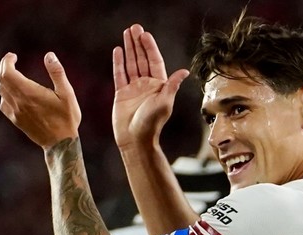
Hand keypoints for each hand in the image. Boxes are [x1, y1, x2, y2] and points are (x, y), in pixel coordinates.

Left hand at [0, 51, 80, 147]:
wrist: (60, 143)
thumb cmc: (66, 118)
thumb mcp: (67, 94)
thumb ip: (57, 73)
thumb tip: (49, 55)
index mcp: (29, 93)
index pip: (7, 72)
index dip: (7, 61)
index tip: (13, 56)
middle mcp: (18, 101)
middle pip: (2, 79)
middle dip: (5, 67)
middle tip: (11, 61)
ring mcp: (15, 111)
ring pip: (1, 90)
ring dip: (5, 80)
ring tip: (14, 75)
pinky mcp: (16, 119)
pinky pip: (4, 102)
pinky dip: (5, 94)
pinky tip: (14, 94)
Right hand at [112, 24, 188, 149]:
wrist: (135, 139)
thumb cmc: (151, 123)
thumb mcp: (164, 103)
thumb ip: (172, 86)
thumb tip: (185, 71)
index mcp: (159, 85)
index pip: (155, 61)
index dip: (150, 48)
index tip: (145, 34)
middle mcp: (147, 85)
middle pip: (142, 59)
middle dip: (138, 43)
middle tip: (134, 27)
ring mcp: (134, 88)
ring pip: (131, 64)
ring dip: (129, 49)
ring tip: (126, 33)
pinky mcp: (121, 93)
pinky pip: (119, 74)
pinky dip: (118, 62)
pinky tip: (118, 51)